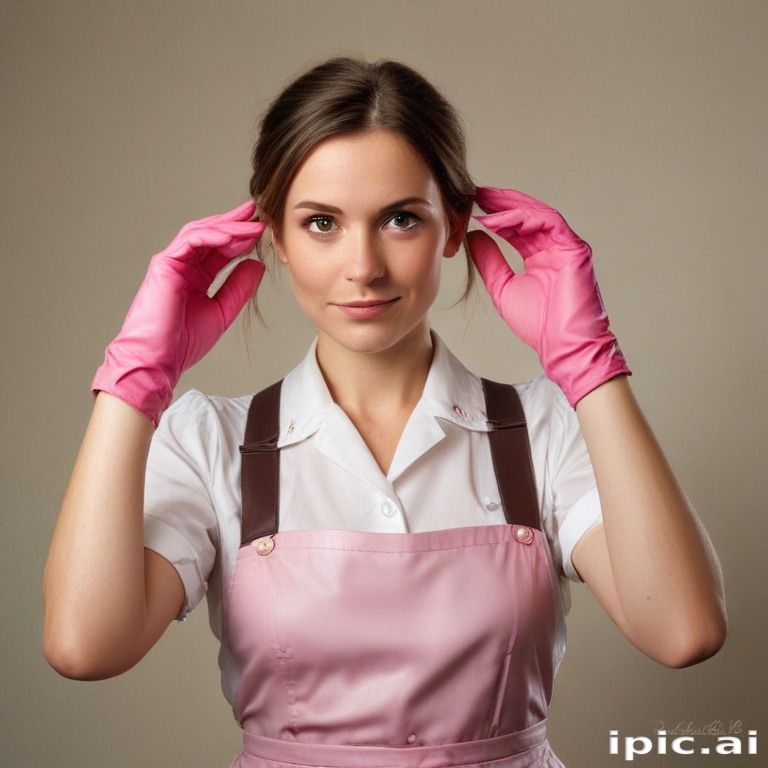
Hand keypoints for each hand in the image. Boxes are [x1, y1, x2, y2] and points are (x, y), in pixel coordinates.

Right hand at [91, 200, 265, 425]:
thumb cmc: (183, 343)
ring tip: (252, 222)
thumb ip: (239, 288)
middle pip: (211, 235)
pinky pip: (191, 241)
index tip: (264, 230)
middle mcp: (182, 266)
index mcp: (194, 277)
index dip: (242, 238)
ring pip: (202, 232)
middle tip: (259, 213)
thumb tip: (258, 264)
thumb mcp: (222, 311)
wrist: (158, 360)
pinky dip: (213, 235)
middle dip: (236, 222)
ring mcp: (171, 263)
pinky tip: (234, 235)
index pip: (220, 250)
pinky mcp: (164, 264)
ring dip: (228, 226)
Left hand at [466, 186, 629, 406]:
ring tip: (483, 203)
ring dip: (509, 206)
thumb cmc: (540, 325)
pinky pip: (548, 223)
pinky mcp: (574, 249)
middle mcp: (554, 247)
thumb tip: (473, 237)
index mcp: (540, 255)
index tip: (471, 206)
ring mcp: (566, 246)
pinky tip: (497, 220)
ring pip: (537, 213)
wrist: (563, 346)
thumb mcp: (503, 288)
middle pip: (527, 214)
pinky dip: (522, 218)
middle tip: (475, 192)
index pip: (517, 227)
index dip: (495, 214)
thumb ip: (490, 262)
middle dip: (501, 201)